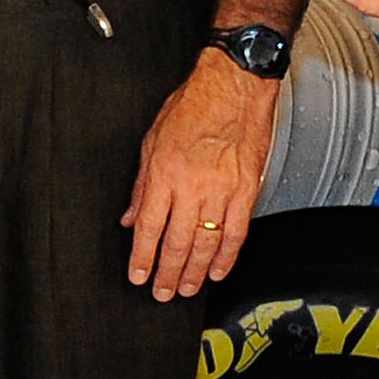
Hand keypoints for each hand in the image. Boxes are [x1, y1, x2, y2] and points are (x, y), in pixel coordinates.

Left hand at [122, 52, 275, 300]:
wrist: (234, 85)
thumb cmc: (194, 105)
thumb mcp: (152, 141)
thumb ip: (142, 185)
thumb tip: (132, 218)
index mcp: (164, 174)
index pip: (149, 228)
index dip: (142, 258)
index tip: (138, 276)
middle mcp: (192, 186)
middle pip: (177, 243)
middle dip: (168, 273)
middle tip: (163, 292)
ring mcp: (222, 189)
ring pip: (206, 243)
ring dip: (195, 271)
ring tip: (187, 289)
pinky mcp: (247, 189)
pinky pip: (236, 232)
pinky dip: (227, 255)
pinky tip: (218, 270)